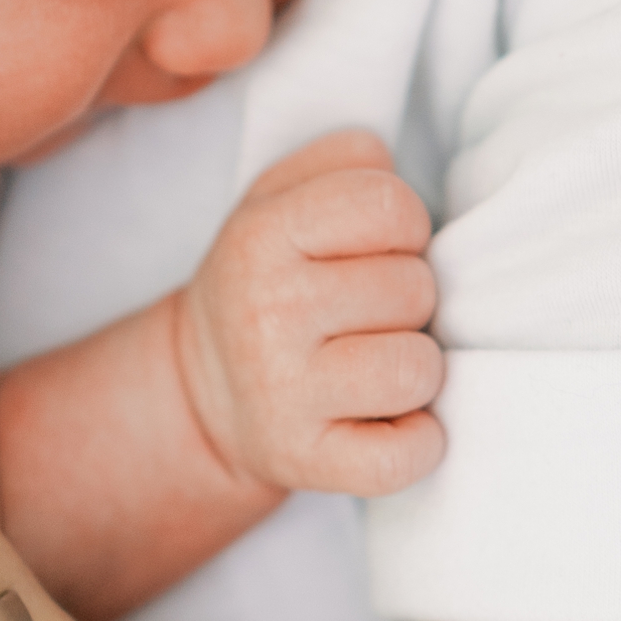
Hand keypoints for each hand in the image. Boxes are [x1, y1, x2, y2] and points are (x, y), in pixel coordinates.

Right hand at [175, 129, 443, 494]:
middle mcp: (267, 313)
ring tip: (375, 363)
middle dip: (408, 298)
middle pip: (414, 287)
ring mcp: (284, 394)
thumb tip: (396, 169)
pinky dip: (420, 442)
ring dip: (415, 367)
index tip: (378, 250)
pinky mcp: (306, 460)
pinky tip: (391, 422)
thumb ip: (342, 160)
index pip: (389, 205)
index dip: (404, 226)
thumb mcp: (277, 197)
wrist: (201, 389)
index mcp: (261, 236)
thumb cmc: (267, 283)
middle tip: (367, 314)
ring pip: (419, 368)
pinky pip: (408, 453)